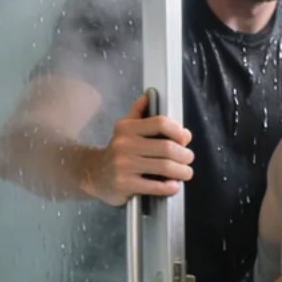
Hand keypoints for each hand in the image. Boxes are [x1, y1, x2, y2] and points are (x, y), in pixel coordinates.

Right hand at [78, 92, 192, 205]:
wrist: (93, 175)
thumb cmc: (117, 152)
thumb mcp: (124, 129)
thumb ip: (139, 113)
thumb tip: (150, 95)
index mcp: (127, 128)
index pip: (160, 123)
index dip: (178, 131)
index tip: (184, 139)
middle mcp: (124, 144)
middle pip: (167, 148)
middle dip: (184, 155)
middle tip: (188, 158)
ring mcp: (124, 165)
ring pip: (165, 167)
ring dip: (182, 171)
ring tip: (186, 173)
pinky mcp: (125, 185)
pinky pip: (156, 186)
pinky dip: (170, 187)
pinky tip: (174, 185)